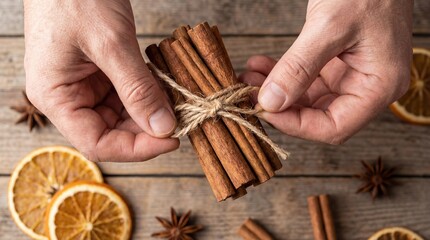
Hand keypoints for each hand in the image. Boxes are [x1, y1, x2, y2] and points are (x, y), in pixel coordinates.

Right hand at [24, 0, 177, 161]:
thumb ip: (138, 89)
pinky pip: (124, 95)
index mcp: (55, 97)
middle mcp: (66, 97)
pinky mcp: (97, 73)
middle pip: (111, 133)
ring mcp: (82, 85)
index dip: (137, 149)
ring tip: (174, 103)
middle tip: (179, 120)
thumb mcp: (111, 44)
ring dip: (149, 112)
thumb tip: (163, 127)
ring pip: (120, 116)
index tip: (171, 140)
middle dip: (147, 130)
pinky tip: (163, 88)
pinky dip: (145, 94)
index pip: (97, 143)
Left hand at [240, 0, 412, 143]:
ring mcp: (351, 75)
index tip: (264, 110)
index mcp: (379, 86)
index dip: (296, 125)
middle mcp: (367, 86)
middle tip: (249, 94)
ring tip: (249, 77)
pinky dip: (282, 74)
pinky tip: (261, 66)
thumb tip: (270, 102)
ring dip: (276, 90)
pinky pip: (306, 79)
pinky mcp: (336, 63)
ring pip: (307, 99)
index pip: (334, 128)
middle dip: (280, 106)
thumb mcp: (330, 26)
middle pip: (318, 116)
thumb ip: (299, 67)